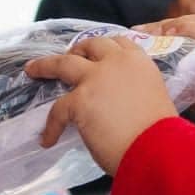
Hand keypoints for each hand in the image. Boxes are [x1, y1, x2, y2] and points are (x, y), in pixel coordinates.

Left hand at [25, 37, 176, 174]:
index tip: (95, 52)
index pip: (119, 42)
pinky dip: (51, 126)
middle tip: (68, 57)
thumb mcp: (152, 98)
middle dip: (76, 50)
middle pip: (90, 45)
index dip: (104, 47)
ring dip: (45, 66)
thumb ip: (134, 90)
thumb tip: (117, 102)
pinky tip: (47, 139)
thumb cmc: (162, 135)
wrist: (158, 151)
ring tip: (33, 70)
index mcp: (139, 62)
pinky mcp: (80, 100)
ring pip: (63, 64)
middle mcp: (116, 63)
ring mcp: (95, 79)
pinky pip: (57, 110)